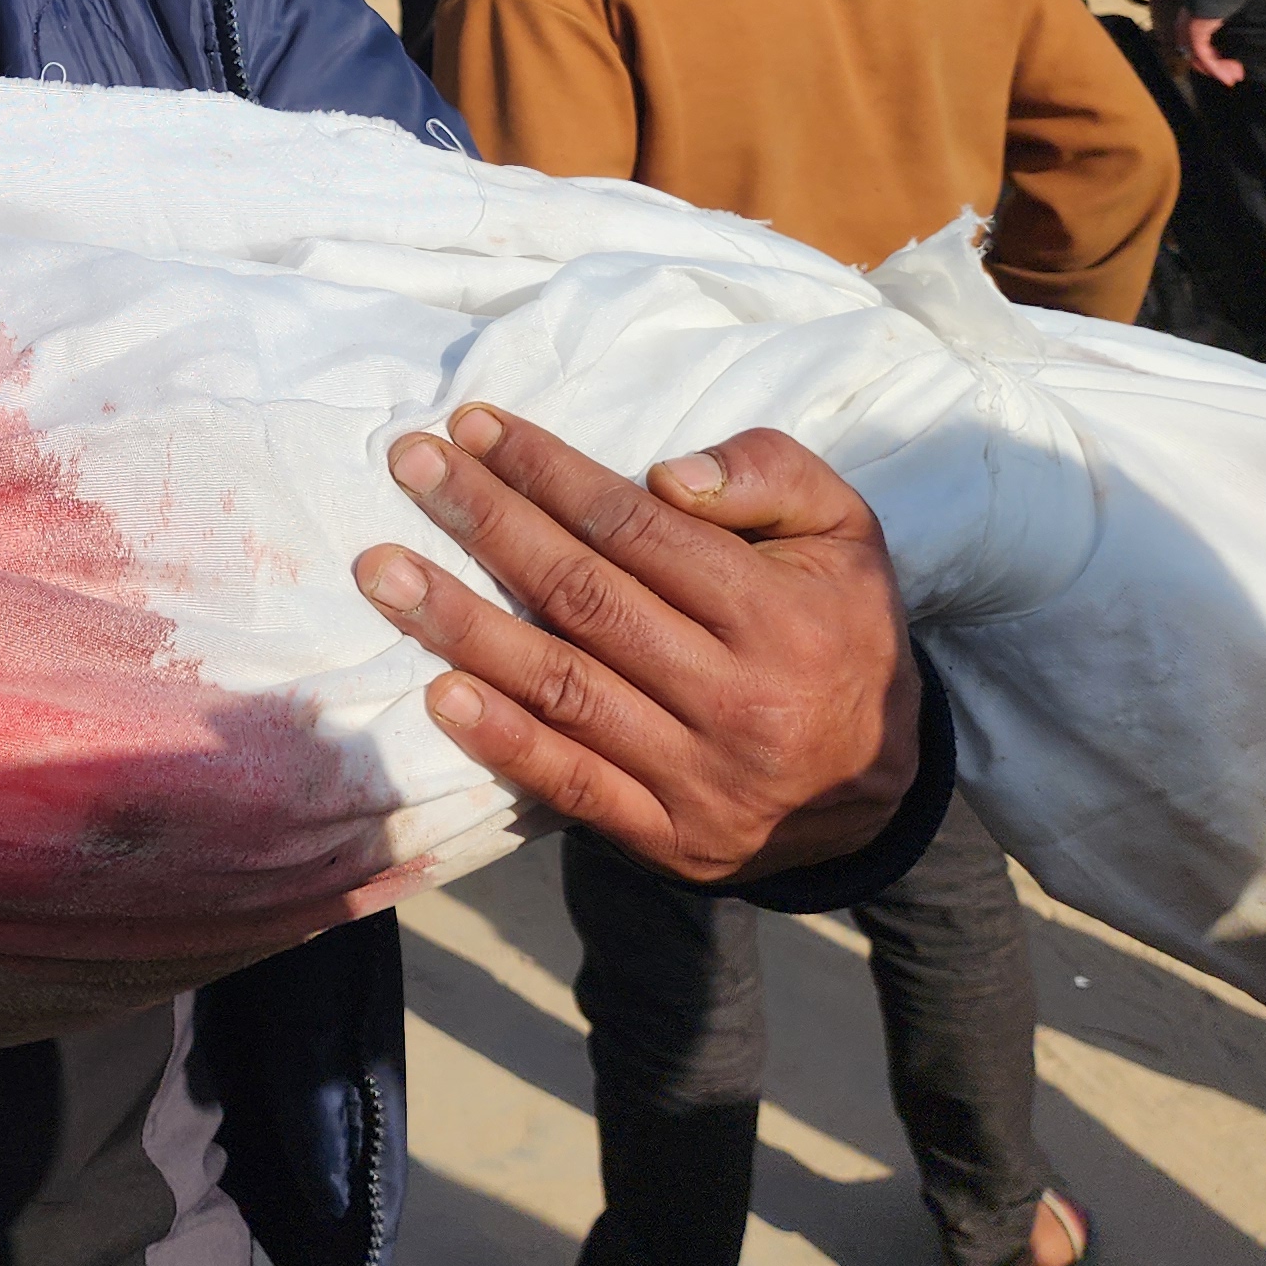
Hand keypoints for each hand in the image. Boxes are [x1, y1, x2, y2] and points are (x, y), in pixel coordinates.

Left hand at [352, 404, 918, 883]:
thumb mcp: (846, 533)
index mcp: (777, 614)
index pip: (634, 528)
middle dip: (486, 521)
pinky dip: (502, 742)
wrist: (882, 793)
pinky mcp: (669, 838)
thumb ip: (771, 476)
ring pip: (563, 689)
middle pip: (584, 596)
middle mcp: (737, 696)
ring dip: (461, 626)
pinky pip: (573, 786)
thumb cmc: (840, 631)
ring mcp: (699, 776)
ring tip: (383, 572)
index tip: (472, 426)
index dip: (546, 472)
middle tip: (408, 467)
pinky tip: (438, 694)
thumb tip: (668, 475)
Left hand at [1154, 0, 1241, 85]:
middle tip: (1235, 75)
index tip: (1230, 67)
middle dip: (1217, 68)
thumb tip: (1225, 35)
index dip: (1212, 60)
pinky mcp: (1195, 32)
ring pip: (1199, 59)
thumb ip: (1217, 24)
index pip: (1195, 47)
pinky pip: (1203, 56)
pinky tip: (1227, 75)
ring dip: (1218, 70)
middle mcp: (1185, 27)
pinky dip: (1215, 68)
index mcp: (1189, 21)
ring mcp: (1188, 30)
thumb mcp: (1219, 12)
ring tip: (1234, 77)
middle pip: (1196, 56)